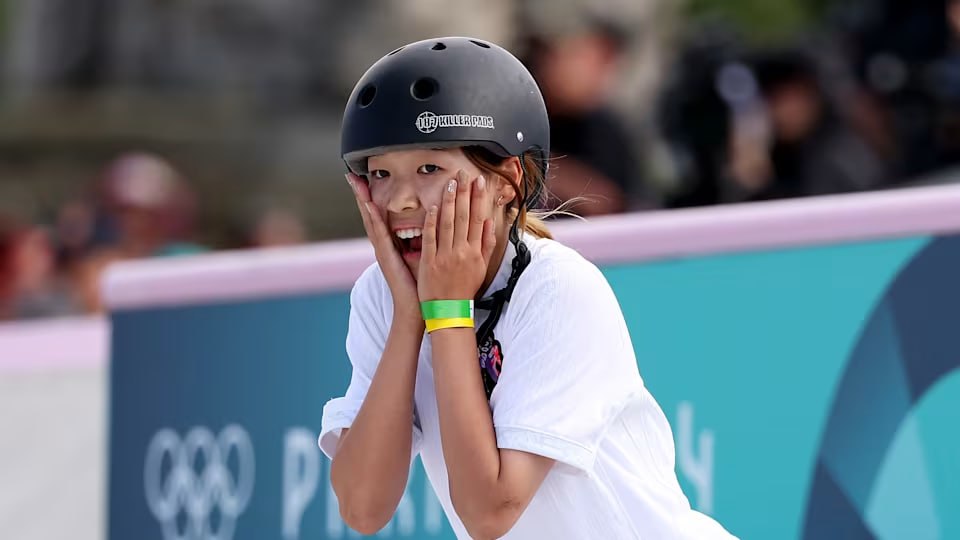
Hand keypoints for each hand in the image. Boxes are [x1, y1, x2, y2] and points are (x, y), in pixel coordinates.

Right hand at [347, 173, 421, 324]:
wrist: (416, 310)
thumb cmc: (421, 285)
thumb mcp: (422, 257)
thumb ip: (423, 240)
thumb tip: (433, 222)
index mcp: (391, 245)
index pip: (379, 215)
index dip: (371, 197)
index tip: (365, 179)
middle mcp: (383, 246)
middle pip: (370, 214)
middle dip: (361, 194)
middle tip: (351, 174)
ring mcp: (382, 252)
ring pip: (371, 221)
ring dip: (363, 201)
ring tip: (356, 183)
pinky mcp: (386, 259)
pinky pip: (379, 235)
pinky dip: (374, 220)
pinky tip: (370, 207)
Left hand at [418, 170, 496, 301]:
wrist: (448, 310)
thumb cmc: (464, 288)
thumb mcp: (481, 267)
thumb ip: (487, 244)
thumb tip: (491, 222)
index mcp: (475, 252)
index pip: (479, 219)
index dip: (479, 198)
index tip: (478, 181)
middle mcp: (462, 252)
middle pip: (464, 217)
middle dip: (464, 193)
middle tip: (464, 173)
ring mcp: (445, 256)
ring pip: (448, 223)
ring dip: (450, 201)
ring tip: (451, 183)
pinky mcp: (429, 262)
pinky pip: (431, 238)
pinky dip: (432, 222)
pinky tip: (433, 206)